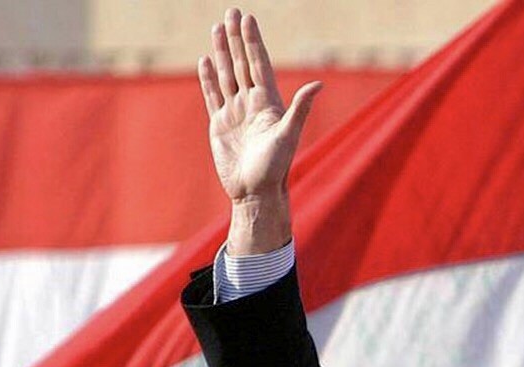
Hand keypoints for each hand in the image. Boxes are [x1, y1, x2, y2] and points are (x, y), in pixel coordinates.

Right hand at [198, 8, 321, 254]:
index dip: (253, 41)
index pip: (258, 63)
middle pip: (241, 62)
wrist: (255, 192)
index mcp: (268, 101)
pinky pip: (213, 94)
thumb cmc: (275, 167)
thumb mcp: (288, 135)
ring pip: (226, 74)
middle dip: (236, 38)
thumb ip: (300, 108)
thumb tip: (318, 84)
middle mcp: (252, 103)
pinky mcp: (220, 124)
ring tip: (217, 28)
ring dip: (221, 52)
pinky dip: (208, 77)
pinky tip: (206, 60)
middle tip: (231, 12)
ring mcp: (235, 112)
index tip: (247, 18)